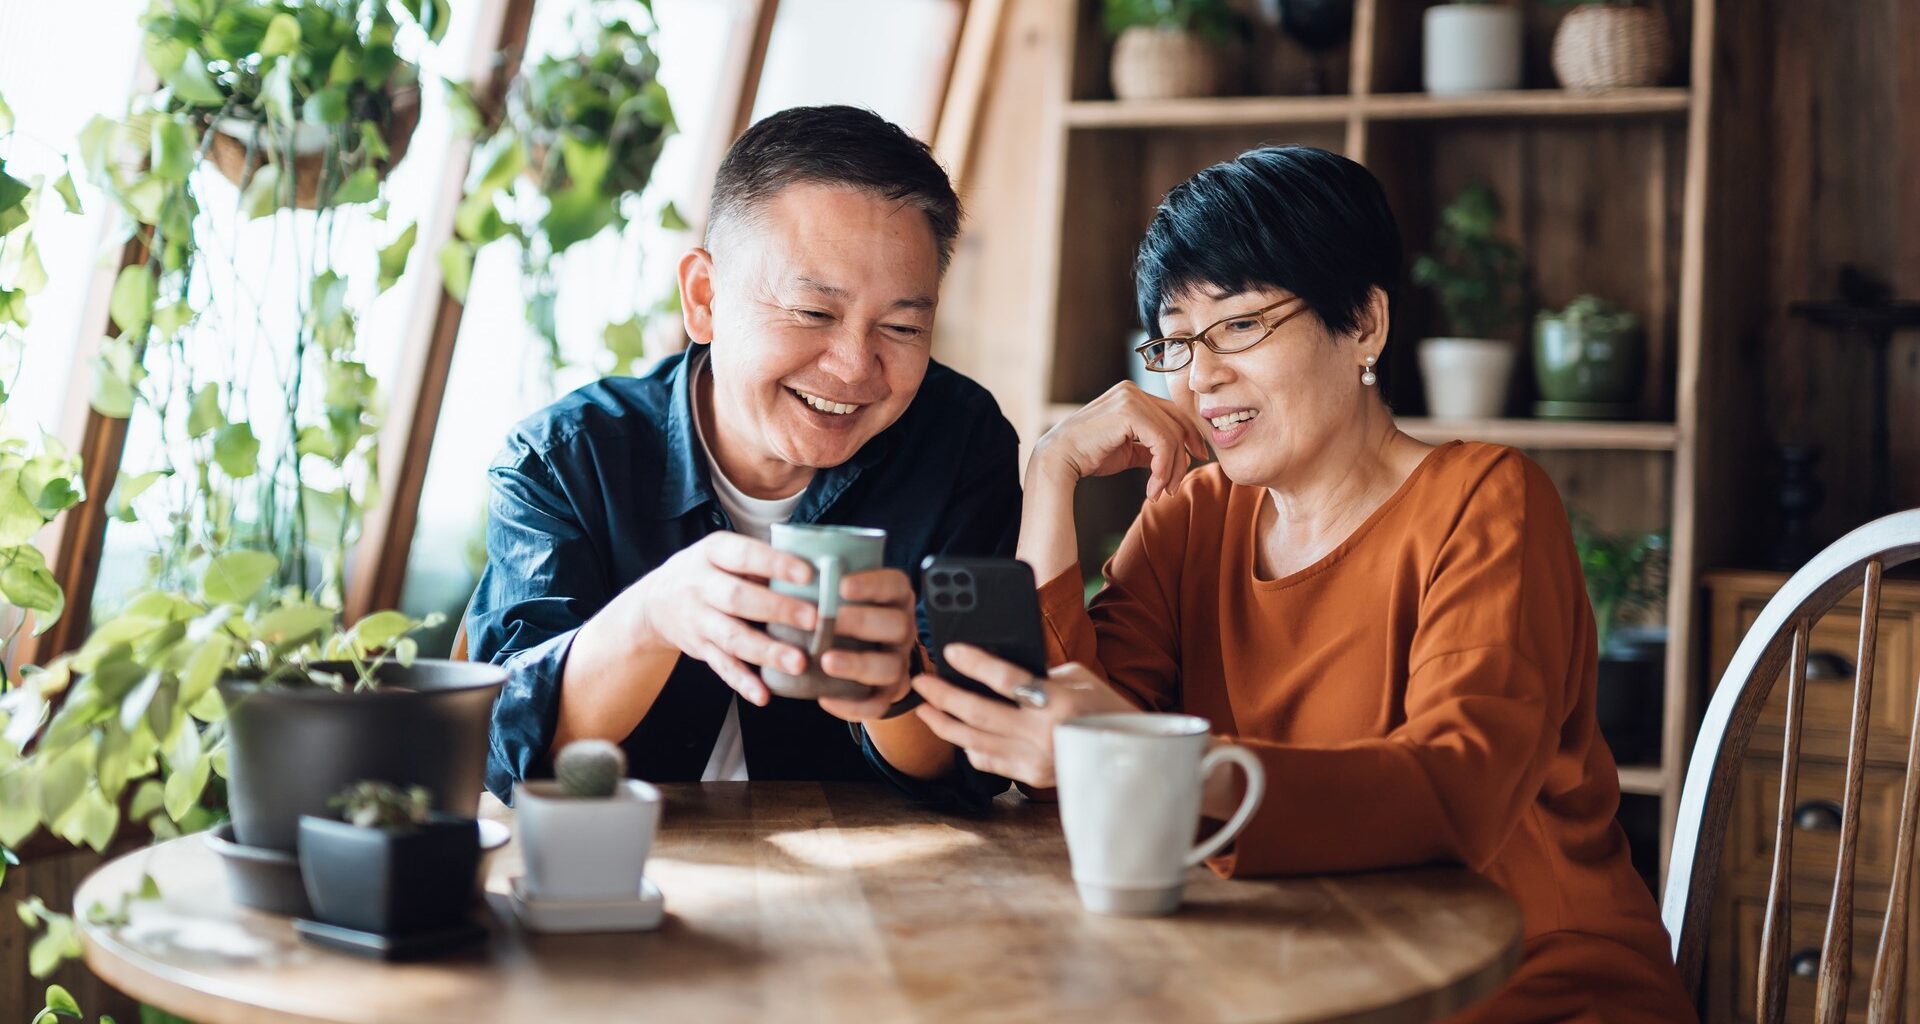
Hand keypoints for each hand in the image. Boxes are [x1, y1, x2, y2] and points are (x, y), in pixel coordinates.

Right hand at [625, 532, 819, 705]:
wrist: (655, 602)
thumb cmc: (708, 572)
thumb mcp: (724, 554)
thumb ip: (761, 562)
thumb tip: (818, 573)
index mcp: (713, 553)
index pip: (744, 556)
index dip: (775, 564)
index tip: (807, 574)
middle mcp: (700, 585)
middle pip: (739, 598)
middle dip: (777, 609)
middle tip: (813, 619)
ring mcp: (698, 620)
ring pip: (733, 637)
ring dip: (766, 651)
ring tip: (798, 663)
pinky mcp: (699, 649)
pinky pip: (722, 667)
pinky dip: (743, 682)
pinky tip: (764, 694)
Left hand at [815, 568, 916, 722]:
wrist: (864, 653)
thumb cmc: (844, 614)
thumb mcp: (842, 593)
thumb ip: (827, 580)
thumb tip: (788, 560)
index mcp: (894, 598)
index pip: (894, 584)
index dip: (871, 584)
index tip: (841, 585)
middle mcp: (902, 628)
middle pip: (896, 624)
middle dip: (862, 622)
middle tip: (829, 621)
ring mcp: (898, 661)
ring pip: (890, 666)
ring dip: (858, 664)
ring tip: (826, 662)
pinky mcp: (888, 692)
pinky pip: (878, 704)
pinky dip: (853, 705)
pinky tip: (826, 699)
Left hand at [910, 644, 1137, 786]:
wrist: (1130, 755)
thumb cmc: (1104, 706)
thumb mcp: (1078, 678)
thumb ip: (1039, 673)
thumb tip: (996, 670)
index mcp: (1059, 701)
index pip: (1007, 679)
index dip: (975, 664)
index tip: (950, 651)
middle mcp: (1044, 732)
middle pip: (979, 712)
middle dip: (943, 695)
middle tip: (920, 682)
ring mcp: (1035, 759)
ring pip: (974, 740)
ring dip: (944, 723)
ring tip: (924, 708)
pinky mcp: (1031, 777)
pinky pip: (988, 761)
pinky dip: (967, 746)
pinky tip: (954, 733)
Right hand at [1029, 382, 1207, 501]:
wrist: (1060, 459)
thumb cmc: (1088, 456)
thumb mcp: (1128, 450)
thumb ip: (1150, 448)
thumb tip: (1178, 456)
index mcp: (1132, 395)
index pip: (1173, 414)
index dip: (1190, 437)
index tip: (1197, 459)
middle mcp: (1133, 391)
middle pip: (1177, 424)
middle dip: (1182, 459)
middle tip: (1173, 488)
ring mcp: (1130, 398)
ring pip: (1171, 436)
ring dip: (1170, 470)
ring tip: (1159, 492)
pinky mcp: (1129, 412)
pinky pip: (1162, 441)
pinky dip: (1162, 467)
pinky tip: (1153, 485)